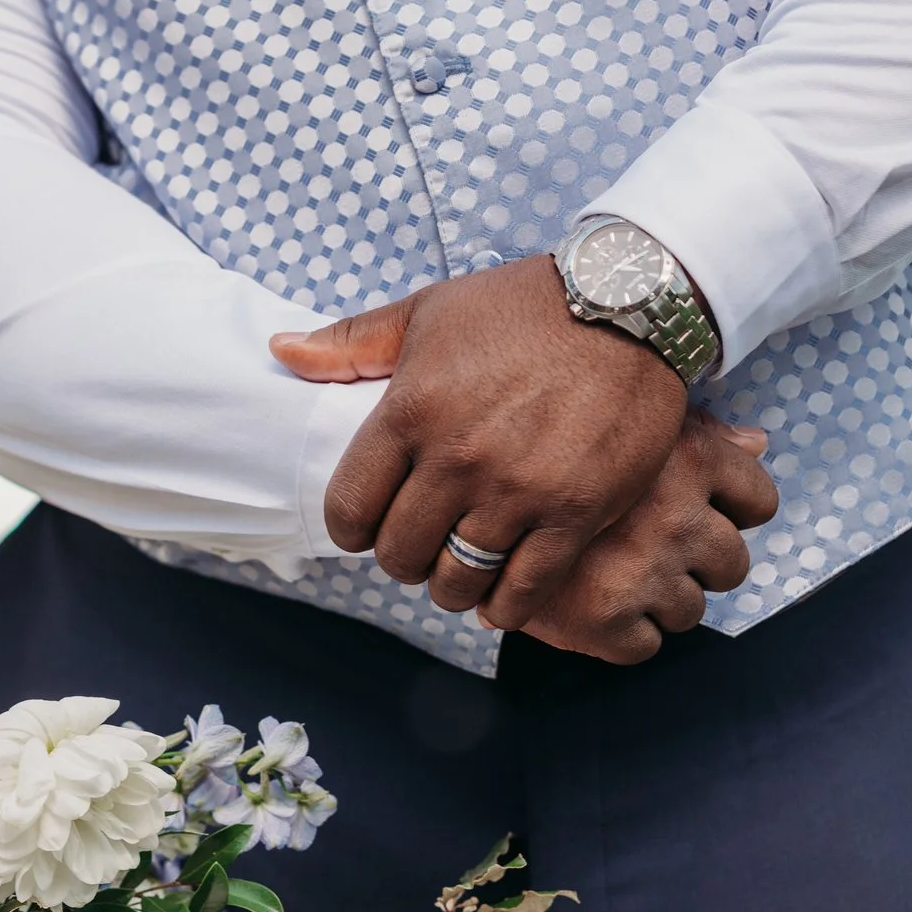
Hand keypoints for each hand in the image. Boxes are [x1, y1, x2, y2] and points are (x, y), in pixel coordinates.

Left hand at [271, 254, 689, 628]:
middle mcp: (458, 459)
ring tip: (458, 572)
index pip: (349, 511)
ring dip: (450, 587)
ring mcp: (518, 490)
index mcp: (410, 412)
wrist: (631, 303)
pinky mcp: (575, 513)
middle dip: (402, 559)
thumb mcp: (427, 311)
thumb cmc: (522, 306)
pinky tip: (499, 598)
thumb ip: (350, 343)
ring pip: (456, 582)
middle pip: (399, 554)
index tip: (369, 526)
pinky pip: (523, 590)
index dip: (352, 530)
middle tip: (420, 546)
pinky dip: (504, 607)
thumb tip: (280, 351)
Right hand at [516, 407, 776, 663]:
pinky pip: (645, 646)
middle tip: (647, 556)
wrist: (455, 479)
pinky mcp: (606, 617)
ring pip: (691, 609)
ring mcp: (644, 567)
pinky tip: (591, 609)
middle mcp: (674, 513)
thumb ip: (696, 430)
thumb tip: (757, 441)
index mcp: (687, 458)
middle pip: (731, 564)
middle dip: (697, 566)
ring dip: (657, 603)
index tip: (702, 518)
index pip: (759, 502)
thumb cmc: (544, 438)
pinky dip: (621, 637)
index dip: (734, 514)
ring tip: (611, 581)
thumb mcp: (625, 414)